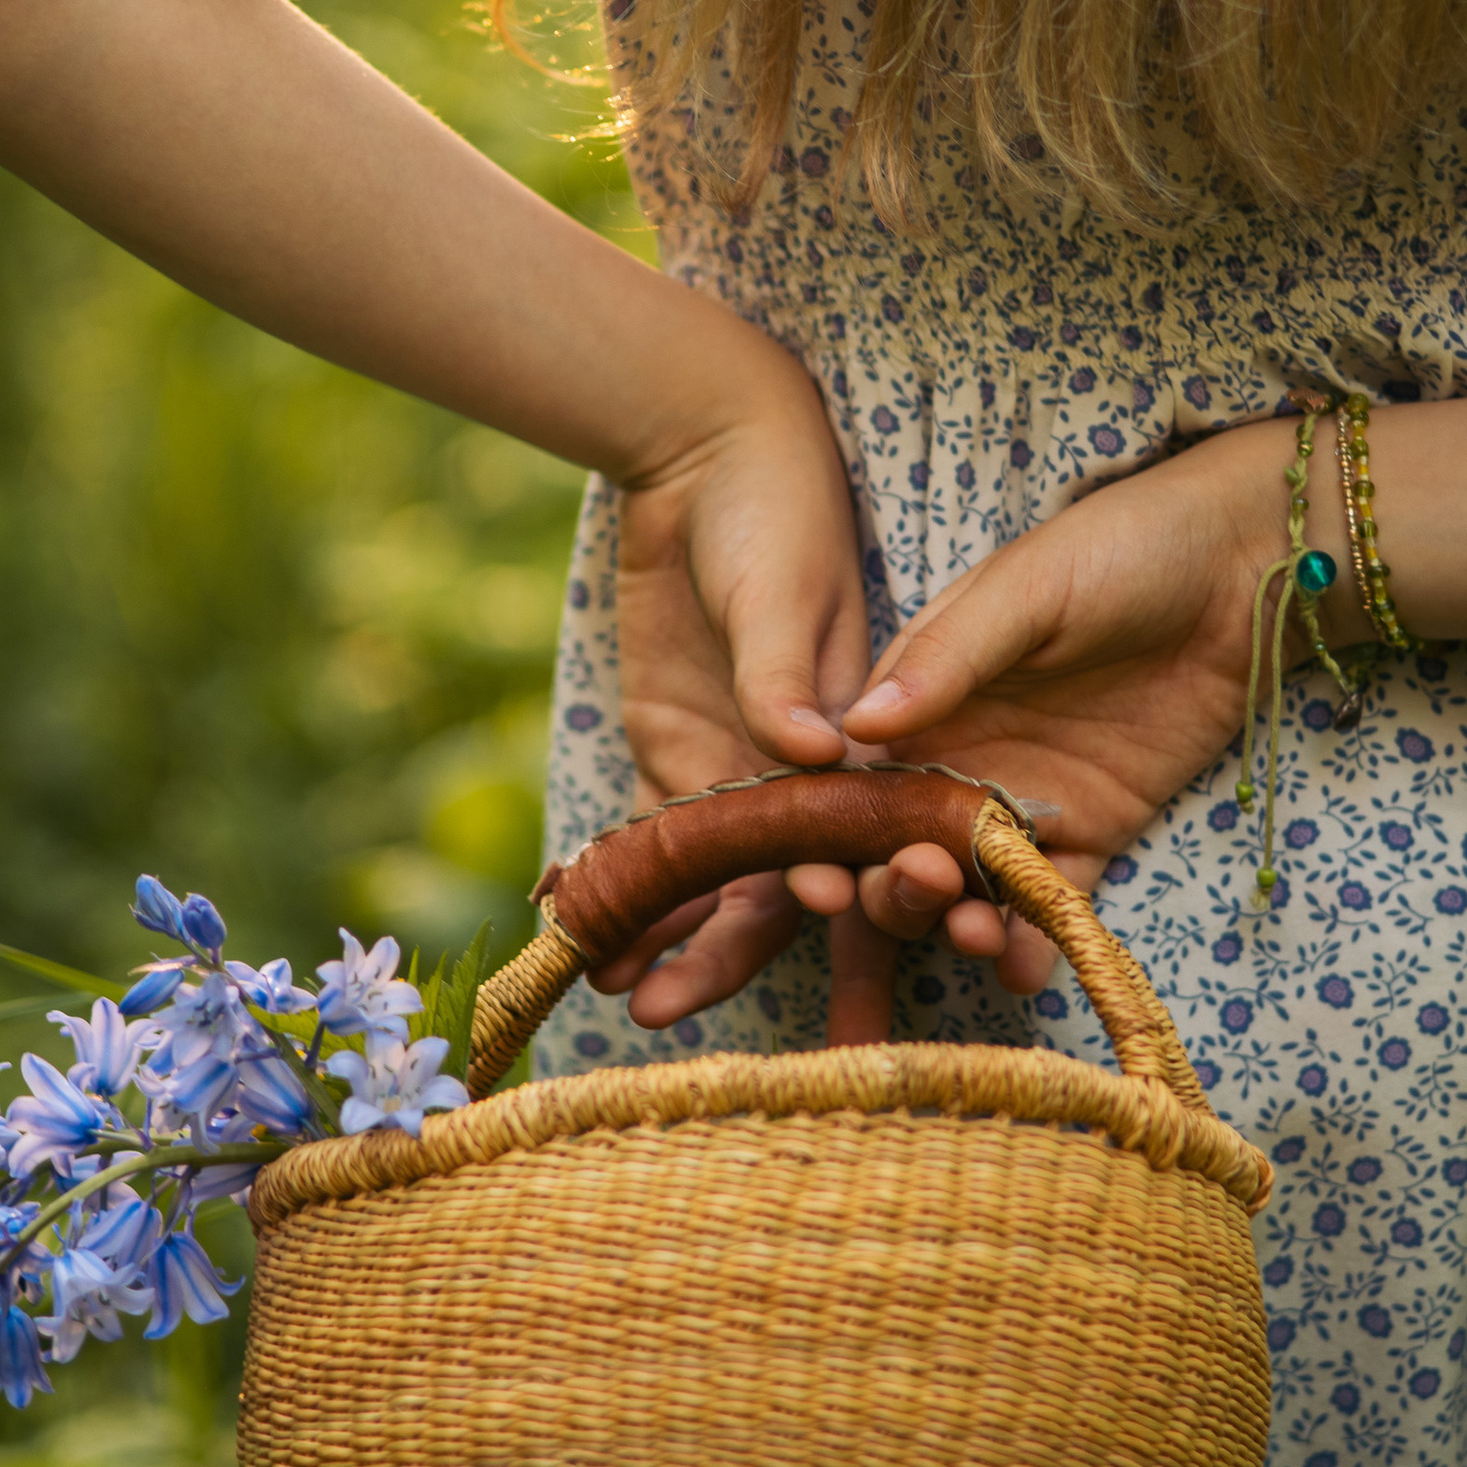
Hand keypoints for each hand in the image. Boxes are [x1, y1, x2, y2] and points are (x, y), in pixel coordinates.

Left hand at [595, 356, 907, 1039]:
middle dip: (739, 954)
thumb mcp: (783, 586)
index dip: (850, 875)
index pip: (869, 833)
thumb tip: (814, 750)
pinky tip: (597, 953)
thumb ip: (786, 672)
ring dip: (679, 950)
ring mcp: (739, 779)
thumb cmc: (774, 513)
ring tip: (626, 1005)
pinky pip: (656, 854)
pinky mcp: (676, 765)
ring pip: (720, 891)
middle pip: (791, 889)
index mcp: (865, 742)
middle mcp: (809, 781)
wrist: (703, 460)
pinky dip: (631, 902)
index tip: (822, 904)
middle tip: (677, 1006)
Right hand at [795, 423, 1299, 991]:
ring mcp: (1026, 800)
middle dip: (893, 884)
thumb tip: (855, 729)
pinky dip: (1032, 944)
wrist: (1242, 569)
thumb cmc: (1121, 550)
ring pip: (966, 885)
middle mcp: (960, 756)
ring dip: (955, 921)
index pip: (850, 775)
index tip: (818, 875)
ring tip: (976, 932)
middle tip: (925, 886)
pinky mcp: (1094, 831)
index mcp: (922, 694)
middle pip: (896, 845)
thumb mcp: (1028, 588)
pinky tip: (1023, 969)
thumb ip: (947, 657)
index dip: (822, 830)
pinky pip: (1050, 902)